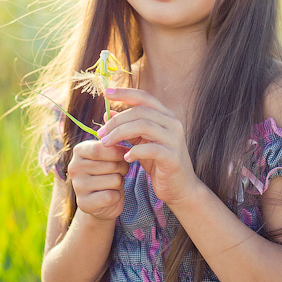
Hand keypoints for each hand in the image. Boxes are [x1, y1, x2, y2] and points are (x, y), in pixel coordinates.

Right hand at [68, 138, 130, 221]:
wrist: (102, 201)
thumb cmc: (108, 172)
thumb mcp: (109, 155)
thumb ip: (113, 146)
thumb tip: (124, 146)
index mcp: (79, 151)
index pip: (100, 149)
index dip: (118, 152)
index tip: (126, 154)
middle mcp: (74, 167)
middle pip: (111, 165)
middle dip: (123, 168)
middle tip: (119, 172)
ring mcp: (77, 186)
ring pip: (114, 180)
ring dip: (120, 182)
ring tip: (113, 184)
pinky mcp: (84, 203)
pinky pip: (111, 196)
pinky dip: (116, 196)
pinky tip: (110, 196)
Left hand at [98, 87, 200, 205]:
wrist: (180, 188)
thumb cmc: (159, 163)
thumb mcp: (141, 142)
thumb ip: (128, 127)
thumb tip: (108, 113)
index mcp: (165, 116)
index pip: (144, 97)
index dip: (124, 93)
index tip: (106, 93)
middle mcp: (172, 123)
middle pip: (140, 111)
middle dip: (116, 121)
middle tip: (100, 133)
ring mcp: (175, 139)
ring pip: (144, 125)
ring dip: (120, 133)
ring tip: (106, 144)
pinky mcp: (173, 157)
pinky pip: (151, 149)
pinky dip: (135, 151)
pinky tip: (126, 158)